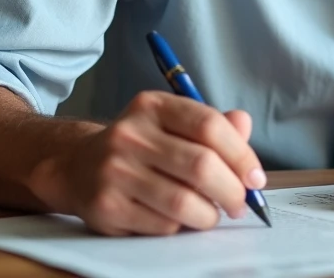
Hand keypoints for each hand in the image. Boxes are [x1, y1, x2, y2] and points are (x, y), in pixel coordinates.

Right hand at [31, 90, 265, 235]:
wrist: (78, 166)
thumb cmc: (141, 147)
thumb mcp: (172, 124)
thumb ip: (212, 126)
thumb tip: (245, 126)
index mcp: (153, 106)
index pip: (209, 125)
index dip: (241, 155)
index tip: (256, 178)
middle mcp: (131, 134)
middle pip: (201, 166)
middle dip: (232, 192)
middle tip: (241, 204)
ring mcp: (114, 171)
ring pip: (183, 202)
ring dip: (209, 215)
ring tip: (212, 214)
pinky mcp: (106, 207)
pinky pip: (162, 225)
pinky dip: (180, 228)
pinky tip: (179, 220)